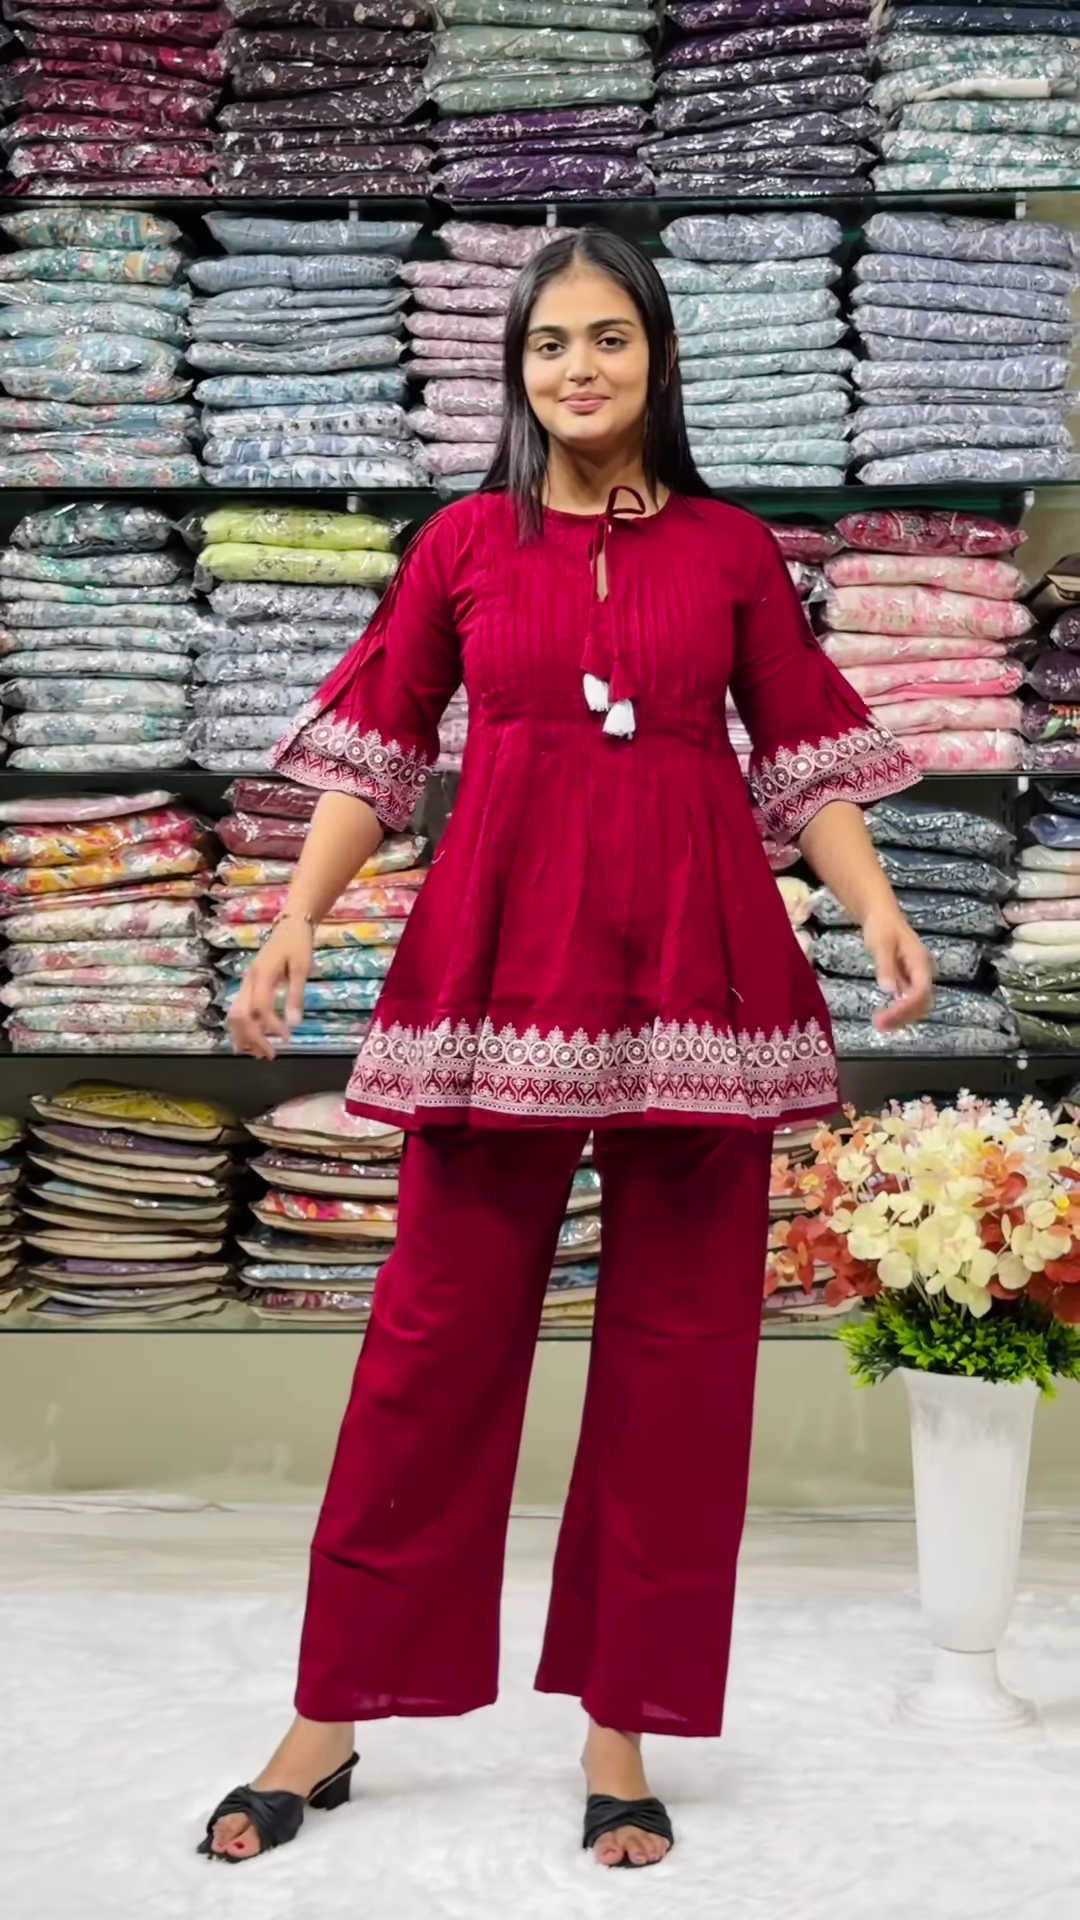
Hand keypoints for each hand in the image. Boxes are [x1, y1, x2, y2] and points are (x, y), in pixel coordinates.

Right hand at [226, 919, 312, 1059]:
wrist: (289, 926)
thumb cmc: (298, 944)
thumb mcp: (302, 968)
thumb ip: (296, 996)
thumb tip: (294, 1025)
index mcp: (261, 975)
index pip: (260, 1008)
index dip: (271, 1026)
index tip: (287, 1039)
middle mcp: (248, 981)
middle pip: (240, 1016)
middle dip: (253, 1039)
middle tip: (270, 1055)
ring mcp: (245, 984)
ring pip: (234, 1016)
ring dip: (244, 1037)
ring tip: (260, 1053)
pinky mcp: (248, 987)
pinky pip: (238, 1011)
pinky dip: (243, 1029)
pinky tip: (253, 1041)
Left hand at [861, 908, 934, 1032]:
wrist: (881, 915)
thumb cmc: (882, 926)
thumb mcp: (881, 944)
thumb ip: (886, 966)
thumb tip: (889, 989)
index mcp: (920, 962)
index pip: (921, 990)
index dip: (907, 1006)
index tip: (889, 1016)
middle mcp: (922, 972)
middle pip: (921, 1002)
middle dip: (903, 1016)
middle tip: (880, 1025)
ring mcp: (915, 977)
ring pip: (915, 1004)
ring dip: (901, 1017)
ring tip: (880, 1025)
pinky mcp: (906, 980)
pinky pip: (907, 1000)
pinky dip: (898, 1011)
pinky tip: (884, 1017)